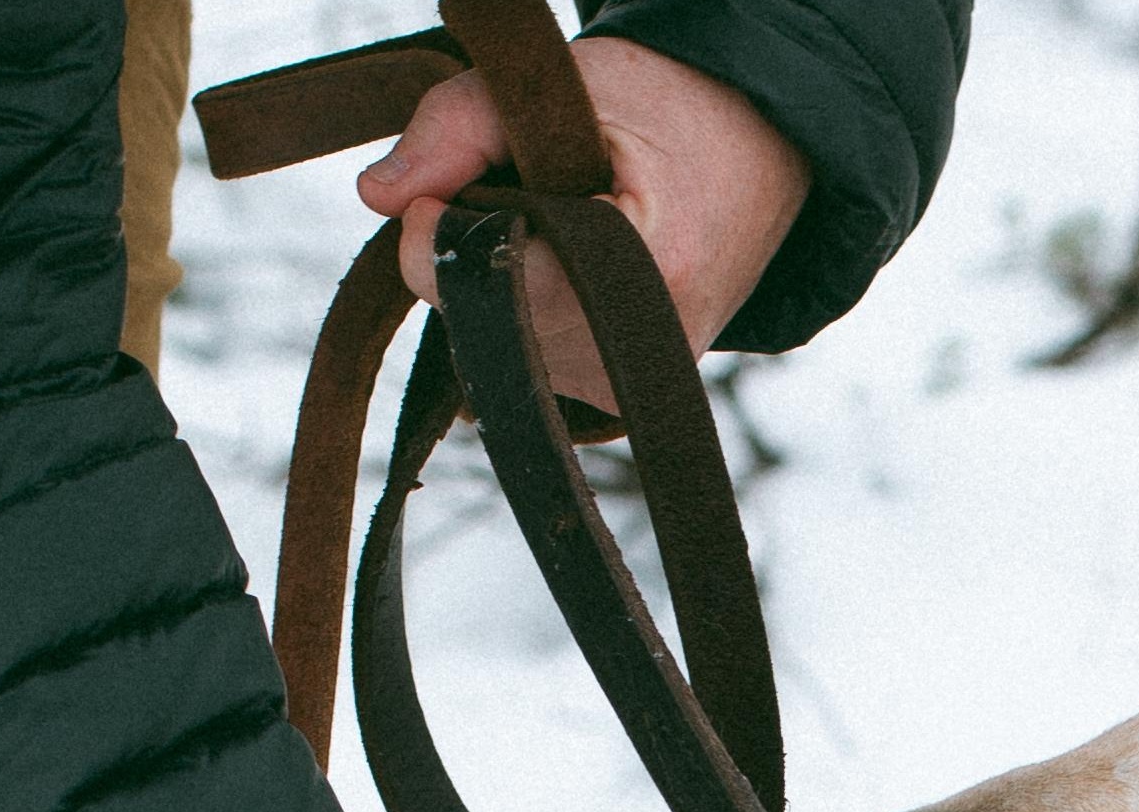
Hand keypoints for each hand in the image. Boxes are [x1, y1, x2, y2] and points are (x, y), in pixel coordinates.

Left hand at [359, 37, 811, 384]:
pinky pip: (521, 362)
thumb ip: (459, 125)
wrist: (760, 158)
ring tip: (557, 227)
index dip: (440, 226)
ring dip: (494, 282)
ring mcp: (631, 385)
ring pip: (493, 347)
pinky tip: (566, 270)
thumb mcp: (570, 85)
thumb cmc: (669, 110)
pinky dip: (518, 310)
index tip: (449, 176)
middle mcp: (644, 349)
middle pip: (483, 320)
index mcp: (650, 267)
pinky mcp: (618, 398)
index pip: (494, 280)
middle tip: (523, 190)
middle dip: (470, 251)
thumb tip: (377, 195)